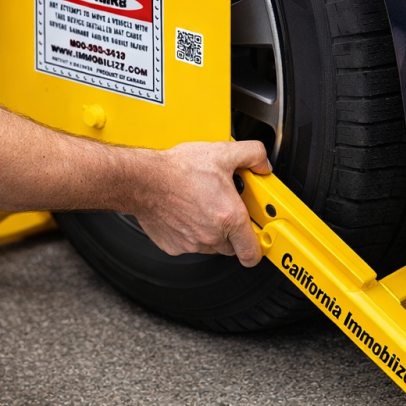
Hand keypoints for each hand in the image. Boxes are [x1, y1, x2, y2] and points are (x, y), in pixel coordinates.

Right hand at [130, 140, 270, 267]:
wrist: (143, 180)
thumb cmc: (177, 170)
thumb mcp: (221, 153)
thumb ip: (251, 154)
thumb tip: (262, 163)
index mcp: (229, 217)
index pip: (252, 252)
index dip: (257, 246)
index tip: (256, 237)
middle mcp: (212, 235)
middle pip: (232, 245)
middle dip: (232, 230)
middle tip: (224, 208)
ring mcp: (192, 244)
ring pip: (210, 245)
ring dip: (210, 230)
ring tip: (202, 204)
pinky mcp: (174, 246)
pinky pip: (189, 244)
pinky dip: (189, 231)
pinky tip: (185, 211)